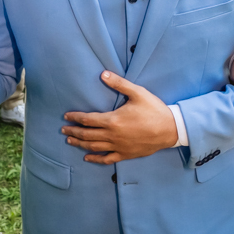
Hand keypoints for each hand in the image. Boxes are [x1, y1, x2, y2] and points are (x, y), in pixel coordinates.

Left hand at [61, 72, 177, 163]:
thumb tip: (103, 74)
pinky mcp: (125, 154)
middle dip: (73, 131)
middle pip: (87, 134)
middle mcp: (112, 135)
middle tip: (63, 130)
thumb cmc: (154, 110)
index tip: (67, 116)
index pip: (88, 119)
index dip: (75, 117)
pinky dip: (95, 158)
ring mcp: (118, 146)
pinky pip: (106, 158)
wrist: (170, 129)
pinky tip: (87, 158)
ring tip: (70, 141)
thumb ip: (119, 83)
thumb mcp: (137, 93)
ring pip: (93, 146)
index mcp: (113, 120)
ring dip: (80, 144)